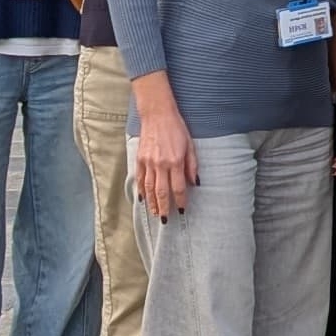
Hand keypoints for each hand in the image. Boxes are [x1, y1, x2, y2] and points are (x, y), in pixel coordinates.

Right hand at [134, 95, 196, 218]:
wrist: (157, 115)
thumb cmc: (177, 129)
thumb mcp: (190, 146)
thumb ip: (192, 166)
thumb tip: (196, 183)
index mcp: (175, 162)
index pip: (178, 187)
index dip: (180, 200)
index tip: (182, 210)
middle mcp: (160, 164)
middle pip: (162, 192)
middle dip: (164, 207)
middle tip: (165, 219)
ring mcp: (148, 163)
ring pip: (149, 188)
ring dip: (152, 203)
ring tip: (154, 213)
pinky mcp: (139, 159)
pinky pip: (140, 179)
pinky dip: (141, 190)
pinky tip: (143, 199)